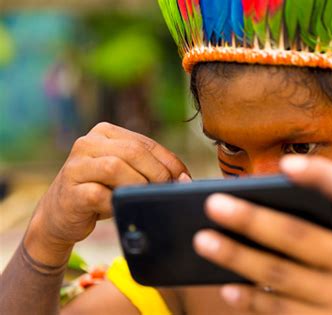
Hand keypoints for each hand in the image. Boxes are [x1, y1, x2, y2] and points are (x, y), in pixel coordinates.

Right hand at [26, 122, 189, 263]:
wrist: (60, 214)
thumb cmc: (101, 191)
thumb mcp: (126, 174)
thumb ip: (150, 168)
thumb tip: (185, 178)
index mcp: (106, 132)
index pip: (146, 143)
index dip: (170, 162)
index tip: (185, 179)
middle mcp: (88, 143)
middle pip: (133, 152)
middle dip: (158, 173)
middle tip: (168, 191)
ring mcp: (76, 166)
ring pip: (115, 167)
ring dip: (138, 185)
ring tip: (145, 199)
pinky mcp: (70, 191)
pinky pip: (100, 195)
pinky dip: (117, 203)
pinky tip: (122, 209)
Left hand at [194, 155, 331, 314]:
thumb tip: (265, 210)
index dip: (321, 175)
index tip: (285, 164)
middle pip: (299, 235)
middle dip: (250, 218)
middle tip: (213, 203)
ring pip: (278, 274)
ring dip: (236, 256)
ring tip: (203, 240)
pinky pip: (279, 311)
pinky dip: (250, 299)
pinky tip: (227, 287)